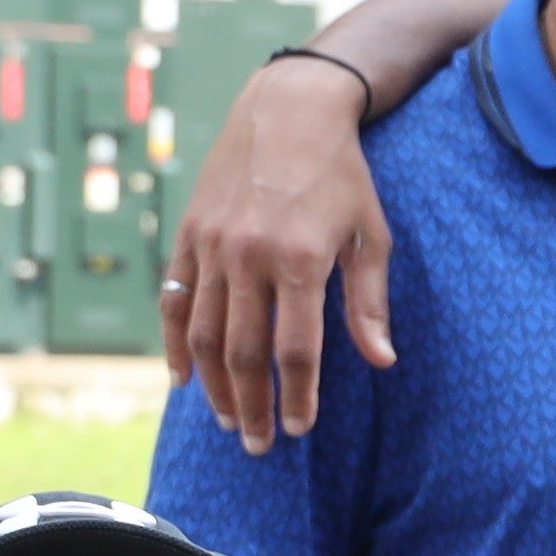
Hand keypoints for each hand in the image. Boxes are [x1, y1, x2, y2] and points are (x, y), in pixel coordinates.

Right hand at [167, 54, 403, 446]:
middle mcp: (248, 255)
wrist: (287, 110)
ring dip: (214, 385)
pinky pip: (173, 300)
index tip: (299, 428)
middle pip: (243, 352)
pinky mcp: (189, 236)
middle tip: (259, 445)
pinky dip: (174, 344)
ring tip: (230, 420)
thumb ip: (369, 302)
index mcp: (298, 260)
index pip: (295, 350)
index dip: (297, 397)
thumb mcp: (371, 233)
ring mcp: (212, 246)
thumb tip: (382, 362)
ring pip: (202, 333)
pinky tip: (184, 379)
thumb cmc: (341, 175)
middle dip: (252, 405)